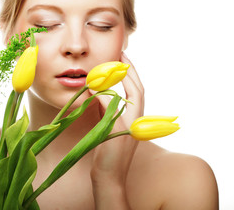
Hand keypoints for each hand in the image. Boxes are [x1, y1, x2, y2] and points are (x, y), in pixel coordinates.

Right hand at [90, 52, 143, 208]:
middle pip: (133, 89)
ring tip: (111, 70)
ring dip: (119, 82)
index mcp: (136, 116)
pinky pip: (113, 105)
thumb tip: (97, 86)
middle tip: (118, 57)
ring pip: (124, 96)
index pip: (136, 87)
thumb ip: (106, 104)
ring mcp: (124, 122)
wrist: (109, 177)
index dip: (129, 71)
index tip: (121, 56)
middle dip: (128, 73)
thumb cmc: (113, 155)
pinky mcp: (114, 127)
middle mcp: (133, 117)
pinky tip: (101, 90)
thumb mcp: (111, 126)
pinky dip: (108, 95)